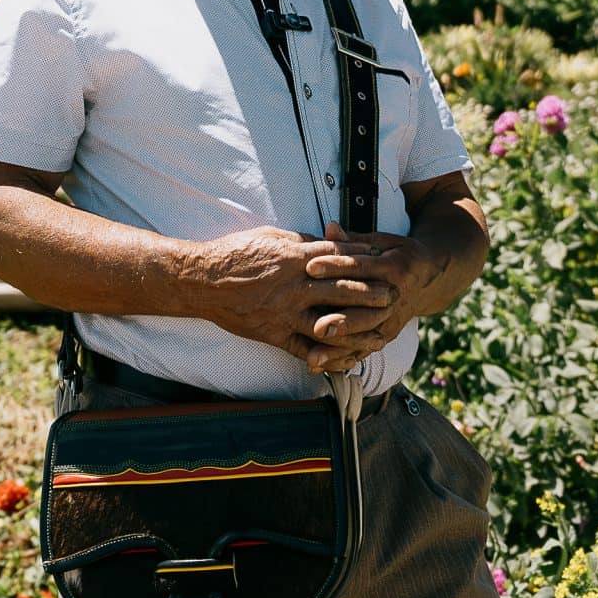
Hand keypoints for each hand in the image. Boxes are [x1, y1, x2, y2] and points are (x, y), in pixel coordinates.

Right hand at [190, 227, 396, 368]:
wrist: (203, 281)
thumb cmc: (235, 253)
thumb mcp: (271, 237)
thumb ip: (301, 242)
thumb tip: (327, 243)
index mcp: (296, 257)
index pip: (340, 258)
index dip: (364, 260)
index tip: (382, 261)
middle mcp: (295, 286)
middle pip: (344, 290)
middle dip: (373, 294)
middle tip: (395, 296)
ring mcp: (285, 313)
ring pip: (331, 323)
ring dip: (359, 329)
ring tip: (380, 332)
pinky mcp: (274, 334)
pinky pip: (305, 349)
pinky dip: (327, 356)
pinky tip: (345, 360)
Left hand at [297, 225, 443, 368]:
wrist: (432, 276)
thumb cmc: (397, 253)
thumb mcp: (381, 242)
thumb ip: (353, 240)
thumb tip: (329, 227)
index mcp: (394, 266)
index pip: (360, 266)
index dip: (336, 265)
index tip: (310, 267)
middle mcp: (395, 295)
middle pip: (365, 309)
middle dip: (341, 320)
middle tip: (316, 326)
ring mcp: (393, 318)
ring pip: (364, 336)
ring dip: (340, 349)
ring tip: (313, 357)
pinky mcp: (388, 333)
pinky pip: (365, 349)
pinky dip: (343, 359)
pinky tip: (322, 366)